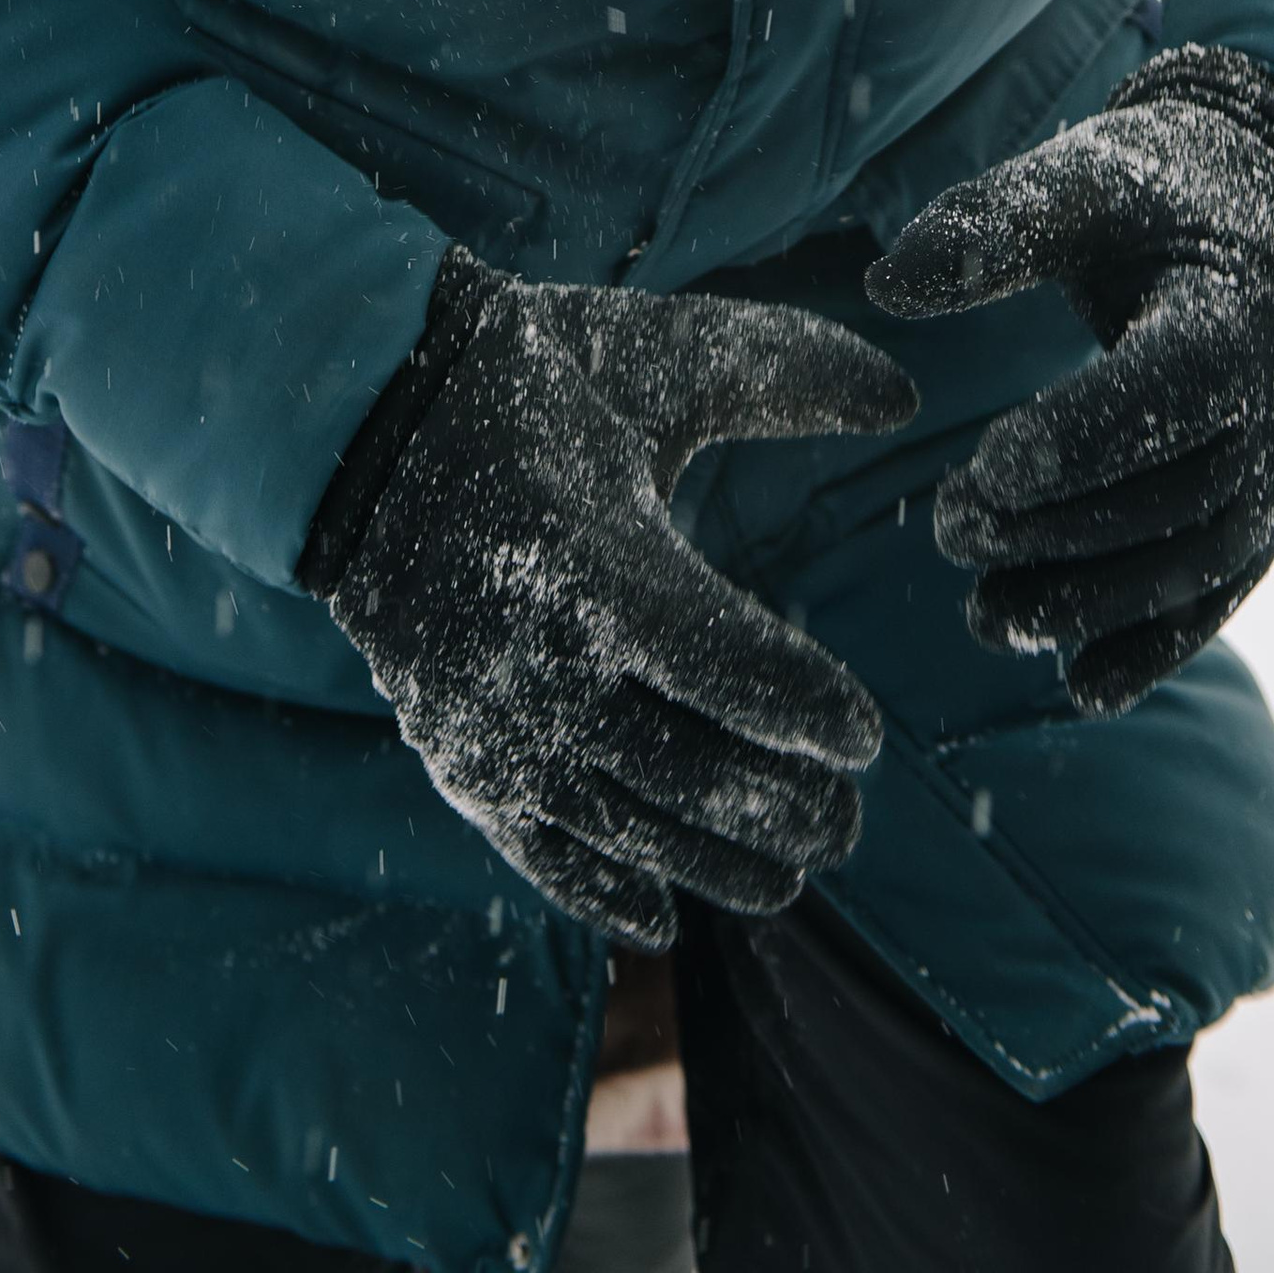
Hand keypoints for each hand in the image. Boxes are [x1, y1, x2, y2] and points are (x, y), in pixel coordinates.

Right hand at [302, 251, 915, 946]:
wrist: (363, 426)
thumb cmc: (536, 383)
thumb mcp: (660, 355)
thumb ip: (788, 370)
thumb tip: (909, 395)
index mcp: (599, 565)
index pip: (739, 676)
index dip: (813, 713)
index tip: (865, 734)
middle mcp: (542, 666)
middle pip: (698, 773)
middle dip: (788, 805)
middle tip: (849, 817)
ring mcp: (493, 725)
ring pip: (634, 828)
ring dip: (720, 861)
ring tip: (793, 868)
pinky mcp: (456, 756)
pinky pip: (541, 852)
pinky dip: (602, 893)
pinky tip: (662, 919)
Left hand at [867, 49, 1273, 716]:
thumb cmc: (1162, 191)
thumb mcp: (1083, 182)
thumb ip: (992, 226)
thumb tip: (887, 286)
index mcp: (1236, 314)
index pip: (1169, 391)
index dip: (1083, 437)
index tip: (988, 465)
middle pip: (1172, 495)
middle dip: (1058, 529)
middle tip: (950, 531)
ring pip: (1192, 563)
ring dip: (1092, 603)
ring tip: (985, 617)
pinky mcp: (1268, 518)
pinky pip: (1220, 595)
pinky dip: (1158, 647)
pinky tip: (1080, 685)